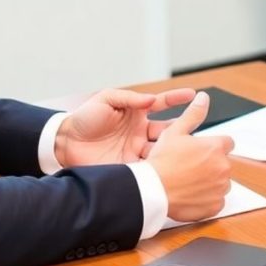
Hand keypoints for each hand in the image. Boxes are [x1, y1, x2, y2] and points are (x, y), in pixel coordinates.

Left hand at [54, 87, 196, 166]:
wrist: (65, 143)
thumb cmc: (84, 118)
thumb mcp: (105, 100)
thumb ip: (129, 98)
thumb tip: (151, 100)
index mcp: (135, 113)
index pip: (162, 104)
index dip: (177, 99)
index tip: (195, 96)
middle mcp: (139, 132)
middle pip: (169, 130)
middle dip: (185, 128)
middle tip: (201, 127)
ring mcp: (136, 150)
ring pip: (163, 150)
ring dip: (176, 150)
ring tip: (191, 150)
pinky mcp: (130, 166)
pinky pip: (149, 168)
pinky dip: (160, 169)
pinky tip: (172, 169)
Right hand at [147, 91, 234, 220]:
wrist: (153, 190)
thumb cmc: (162, 161)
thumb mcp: (175, 132)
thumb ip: (193, 114)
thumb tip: (203, 98)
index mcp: (216, 147)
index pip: (226, 142)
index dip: (213, 146)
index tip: (201, 151)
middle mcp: (223, 167)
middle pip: (223, 163)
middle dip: (210, 164)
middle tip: (189, 167)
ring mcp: (220, 188)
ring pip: (220, 182)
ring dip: (210, 182)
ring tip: (188, 181)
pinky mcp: (215, 206)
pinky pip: (216, 201)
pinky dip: (207, 199)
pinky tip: (191, 194)